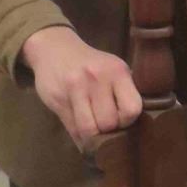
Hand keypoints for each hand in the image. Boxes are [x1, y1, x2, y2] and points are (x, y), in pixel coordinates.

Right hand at [20, 26, 142, 147]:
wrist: (54, 49)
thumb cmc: (90, 64)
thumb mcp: (112, 70)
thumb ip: (122, 94)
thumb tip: (130, 131)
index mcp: (117, 71)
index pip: (131, 109)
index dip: (127, 121)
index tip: (121, 120)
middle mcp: (97, 78)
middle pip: (108, 122)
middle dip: (108, 130)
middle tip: (105, 127)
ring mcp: (75, 88)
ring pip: (89, 129)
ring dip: (92, 137)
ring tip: (93, 131)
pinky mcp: (57, 99)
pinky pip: (72, 128)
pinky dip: (79, 136)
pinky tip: (81, 132)